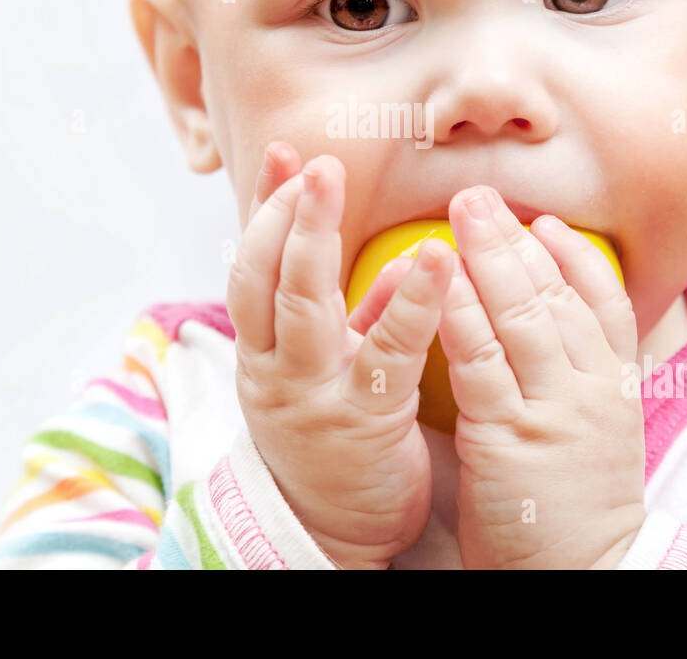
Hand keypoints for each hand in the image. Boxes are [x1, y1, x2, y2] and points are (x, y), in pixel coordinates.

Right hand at [227, 141, 457, 568]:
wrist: (332, 533)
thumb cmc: (335, 437)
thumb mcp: (329, 369)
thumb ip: (356, 314)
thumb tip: (401, 259)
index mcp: (263, 349)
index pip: (253, 265)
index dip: (265, 208)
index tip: (283, 154)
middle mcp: (274, 367)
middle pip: (265, 278)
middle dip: (284, 212)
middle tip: (309, 160)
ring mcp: (311, 394)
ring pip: (302, 307)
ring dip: (314, 240)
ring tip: (333, 183)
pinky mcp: (361, 422)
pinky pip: (384, 354)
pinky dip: (408, 304)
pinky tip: (432, 262)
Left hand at [438, 185, 646, 568]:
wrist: (587, 574)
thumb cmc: (578, 506)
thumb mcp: (597, 432)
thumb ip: (578, 378)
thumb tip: (553, 327)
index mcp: (615, 386)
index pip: (604, 301)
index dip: (574, 256)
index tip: (545, 222)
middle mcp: (591, 388)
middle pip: (557, 293)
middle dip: (515, 238)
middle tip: (479, 194)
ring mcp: (554, 410)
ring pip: (523, 315)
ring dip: (489, 258)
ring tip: (460, 213)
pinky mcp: (510, 437)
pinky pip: (482, 361)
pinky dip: (462, 314)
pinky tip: (441, 281)